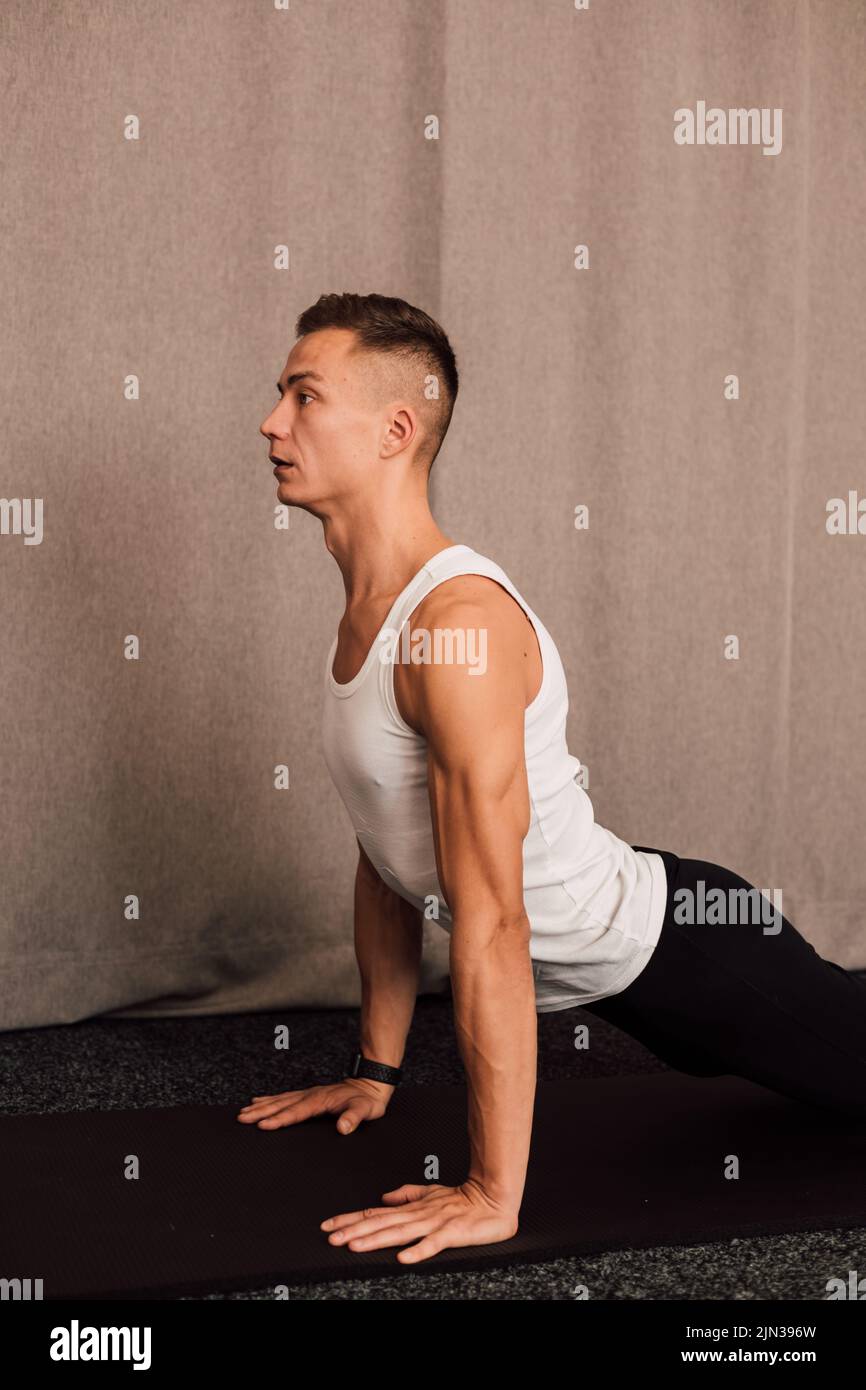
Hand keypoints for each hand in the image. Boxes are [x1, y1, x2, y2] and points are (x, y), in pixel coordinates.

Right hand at [237, 1078, 391, 1133]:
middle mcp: (311, 1095)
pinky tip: (260, 1101)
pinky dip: (270, 1099)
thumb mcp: (365, 1110)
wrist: (371, 1084)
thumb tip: (343, 1127)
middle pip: (281, 1104)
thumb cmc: (368, 1100)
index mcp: (320, 1100)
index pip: (296, 1112)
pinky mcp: (309, 1095)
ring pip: (280, 1100)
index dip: (279, 1119)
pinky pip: (285, 1097)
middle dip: (261, 1112)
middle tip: (242, 1118)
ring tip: (244, 1111)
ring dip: (262, 1106)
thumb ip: (354, 1118)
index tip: (263, 1125)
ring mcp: (309, 1094)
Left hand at [320, 1178, 518, 1263]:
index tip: (328, 1225)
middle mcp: (417, 1215)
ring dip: (375, 1239)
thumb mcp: (430, 1193)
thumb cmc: (462, 1199)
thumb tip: (383, 1198)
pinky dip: (418, 1250)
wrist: (493, 1198)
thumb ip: (406, 1194)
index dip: (350, 1219)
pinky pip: (433, 1244)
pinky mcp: (451, 1234)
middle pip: (380, 1224)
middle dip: (353, 1231)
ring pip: (399, 1233)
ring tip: (354, 1245)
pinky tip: (403, 1258)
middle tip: (331, 1238)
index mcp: (410, 1208)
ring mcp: (433, 1224)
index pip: (374, 1213)